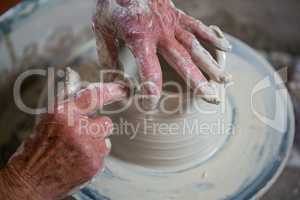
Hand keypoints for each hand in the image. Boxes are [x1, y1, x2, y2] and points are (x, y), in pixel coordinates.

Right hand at [0, 83, 127, 199]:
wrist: (31, 180)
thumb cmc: (37, 150)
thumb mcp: (48, 121)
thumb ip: (70, 108)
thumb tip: (89, 97)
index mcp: (63, 113)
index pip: (93, 96)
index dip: (110, 91)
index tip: (121, 90)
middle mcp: (76, 127)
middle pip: (106, 122)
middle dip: (97, 128)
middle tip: (82, 136)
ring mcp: (87, 146)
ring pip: (105, 140)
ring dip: (96, 144)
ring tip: (77, 151)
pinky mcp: (93, 162)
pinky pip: (103, 156)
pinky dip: (93, 158)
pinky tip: (78, 161)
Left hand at [93, 0, 231, 107]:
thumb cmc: (112, 3)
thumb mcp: (101, 28)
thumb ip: (108, 55)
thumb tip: (113, 80)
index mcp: (140, 38)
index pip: (149, 70)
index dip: (151, 90)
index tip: (150, 105)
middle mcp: (161, 33)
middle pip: (183, 61)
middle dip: (198, 82)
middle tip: (212, 98)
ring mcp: (172, 24)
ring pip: (195, 47)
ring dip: (211, 64)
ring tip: (225, 80)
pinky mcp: (178, 15)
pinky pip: (198, 27)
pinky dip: (212, 37)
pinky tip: (226, 49)